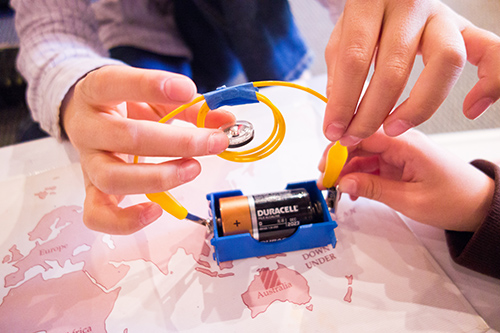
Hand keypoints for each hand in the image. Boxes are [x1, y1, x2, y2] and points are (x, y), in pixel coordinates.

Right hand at [62, 66, 234, 234]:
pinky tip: (157, 210)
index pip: (115, 83)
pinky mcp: (92, 191)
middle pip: (126, 137)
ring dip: (160, 178)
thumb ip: (188, 106)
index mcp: (96, 92)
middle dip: (178, 142)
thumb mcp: (154, 96)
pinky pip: (98, 215)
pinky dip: (127, 220)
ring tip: (193, 169)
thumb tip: (226, 120)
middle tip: (213, 142)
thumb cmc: (125, 106)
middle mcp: (87, 128)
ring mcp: (87, 162)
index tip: (188, 91)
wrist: (89, 118)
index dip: (151, 87)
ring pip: (113, 178)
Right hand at [319, 130, 494, 231]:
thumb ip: (374, 189)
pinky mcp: (397, 160)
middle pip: (358, 142)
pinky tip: (351, 188)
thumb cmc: (456, 199)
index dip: (339, 148)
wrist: (479, 204)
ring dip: (345, 169)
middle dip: (337, 160)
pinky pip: (370, 163)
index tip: (325, 166)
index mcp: (407, 143)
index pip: (364, 135)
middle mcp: (400, 141)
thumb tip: (344, 183)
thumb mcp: (410, 200)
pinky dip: (357, 175)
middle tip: (325, 180)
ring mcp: (398, 151)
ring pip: (361, 153)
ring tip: (333, 187)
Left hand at [323, 0, 499, 145]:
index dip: (343, 101)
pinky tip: (471, 108)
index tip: (333, 130)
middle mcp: (411, 6)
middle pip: (394, 68)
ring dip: (418, 106)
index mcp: (372, 2)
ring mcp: (443, 15)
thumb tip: (339, 115)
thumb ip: (339, 71)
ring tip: (394, 128)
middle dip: (371, 113)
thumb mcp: (342, 36)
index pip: (355, 57)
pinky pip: (493, 52)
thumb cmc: (367, 18)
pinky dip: (490, 83)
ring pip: (446, 61)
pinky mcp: (466, 28)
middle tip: (356, 135)